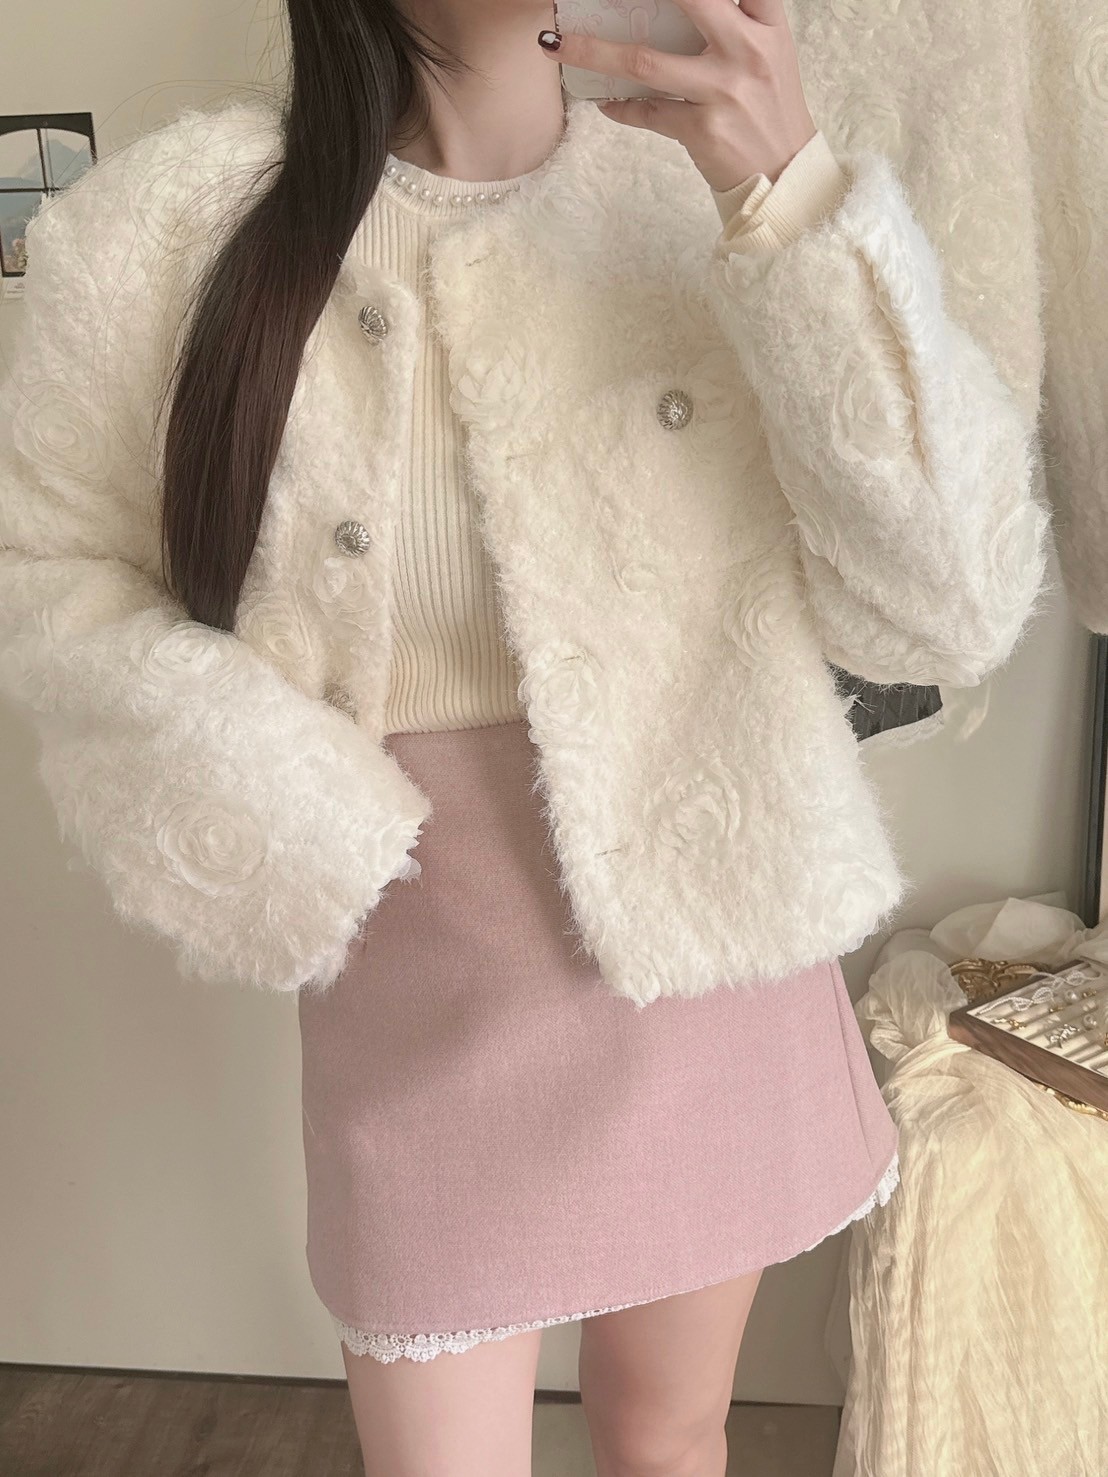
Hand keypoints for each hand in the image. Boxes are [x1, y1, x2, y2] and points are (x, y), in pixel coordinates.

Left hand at [538, 0, 817, 191]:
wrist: (784, 177)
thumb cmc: (770, 111)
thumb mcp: (768, 54)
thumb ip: (737, 21)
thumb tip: (683, 7)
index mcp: (766, 24)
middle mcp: (747, 51)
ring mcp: (723, 91)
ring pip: (644, 62)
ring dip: (593, 50)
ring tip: (557, 43)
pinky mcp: (702, 130)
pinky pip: (647, 113)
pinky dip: (621, 108)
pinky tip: (605, 103)